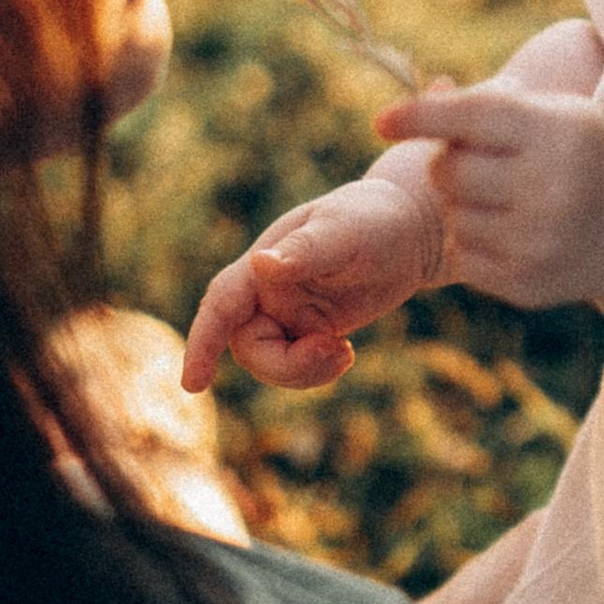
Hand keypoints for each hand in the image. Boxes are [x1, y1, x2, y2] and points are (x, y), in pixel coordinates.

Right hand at [181, 176, 444, 391]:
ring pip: (273, 361)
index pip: (222, 305)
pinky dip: (319, 369)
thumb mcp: (343, 231)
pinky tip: (347, 352)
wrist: (410, 227)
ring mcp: (288, 312)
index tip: (192, 385)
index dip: (202, 343)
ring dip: (305, 371)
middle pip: (248, 347)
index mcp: (264, 264)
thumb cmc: (375, 218)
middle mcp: (268, 290)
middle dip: (285, 366)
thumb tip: (261, 265)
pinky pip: (298, 364)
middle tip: (337, 352)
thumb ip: (305, 251)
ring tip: (345, 354)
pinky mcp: (310, 329)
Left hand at [373, 85, 603, 310]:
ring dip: (463, 206)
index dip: (420, 117)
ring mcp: (540, 242)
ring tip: (505, 201)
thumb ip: (491, 103)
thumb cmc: (586, 154)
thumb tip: (420, 99)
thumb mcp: (556, 114)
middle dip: (449, 164)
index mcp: (556, 133)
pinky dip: (472, 244)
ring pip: (453, 218)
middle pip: (450, 172)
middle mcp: (550, 187)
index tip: (382, 122)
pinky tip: (509, 234)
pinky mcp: (529, 284)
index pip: (471, 118)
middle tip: (479, 164)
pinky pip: (463, 259)